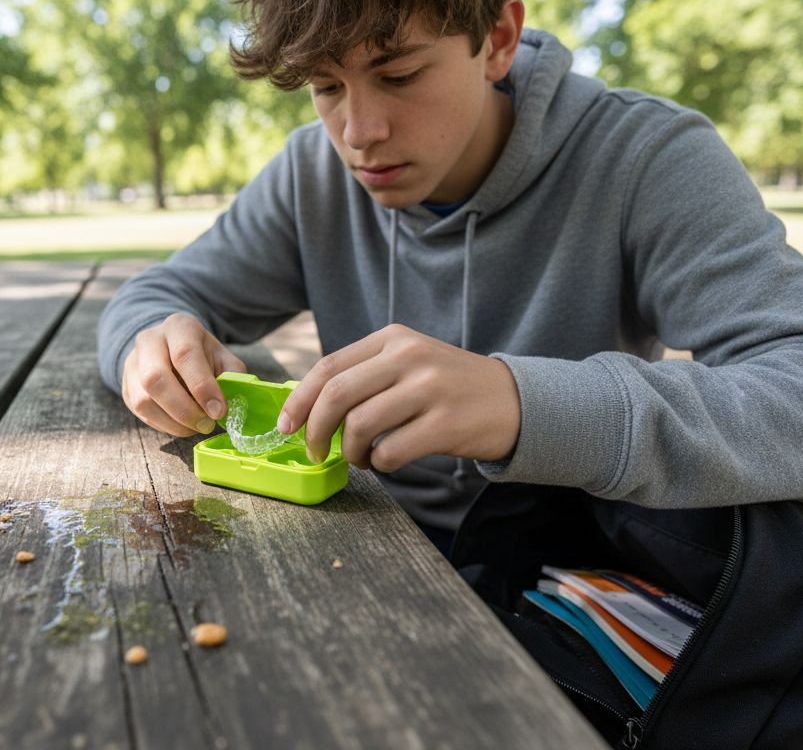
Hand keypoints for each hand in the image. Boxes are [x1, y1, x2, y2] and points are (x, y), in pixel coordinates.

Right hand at [121, 313, 246, 436]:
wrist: (171, 349)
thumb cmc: (203, 357)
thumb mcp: (223, 359)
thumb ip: (232, 377)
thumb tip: (231, 404)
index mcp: (179, 326)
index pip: (185, 354)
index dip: (202, 387)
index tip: (218, 412)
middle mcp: (149, 340)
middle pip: (156, 378)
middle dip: (184, 409)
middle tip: (206, 424)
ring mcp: (132, 362)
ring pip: (143, 400)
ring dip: (173, 422)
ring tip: (195, 427)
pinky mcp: (125, 385)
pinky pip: (139, 412)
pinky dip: (163, 425)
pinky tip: (180, 424)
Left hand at [277, 324, 520, 470]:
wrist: (516, 400)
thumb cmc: (450, 387)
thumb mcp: (410, 362)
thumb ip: (365, 374)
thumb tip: (309, 407)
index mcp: (393, 338)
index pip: (328, 366)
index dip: (299, 400)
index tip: (286, 426)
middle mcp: (409, 357)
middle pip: (336, 395)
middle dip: (315, 430)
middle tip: (316, 452)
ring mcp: (429, 389)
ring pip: (360, 425)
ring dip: (350, 452)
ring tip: (361, 458)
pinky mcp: (445, 423)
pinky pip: (390, 451)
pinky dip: (379, 464)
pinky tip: (387, 462)